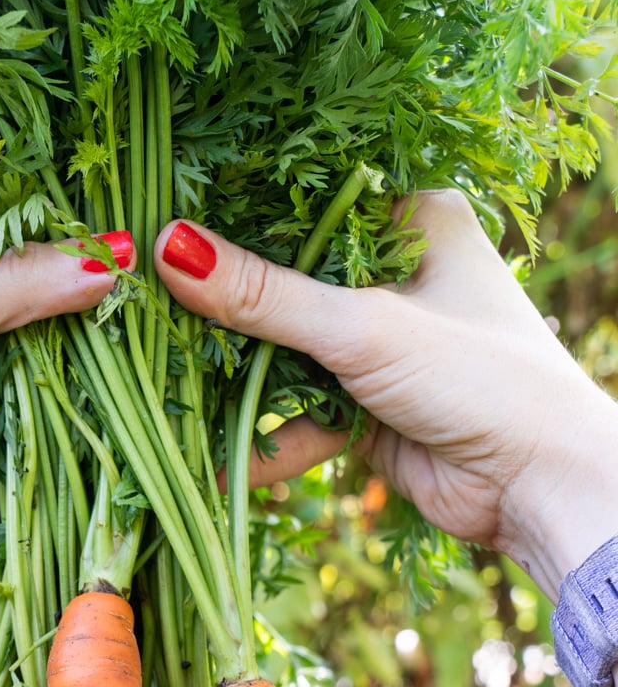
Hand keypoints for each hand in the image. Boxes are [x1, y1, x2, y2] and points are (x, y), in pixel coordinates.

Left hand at [0, 235, 131, 686]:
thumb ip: (6, 293)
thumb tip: (107, 262)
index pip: (8, 256)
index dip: (66, 253)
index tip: (134, 253)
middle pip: (32, 321)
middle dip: (82, 319)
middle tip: (151, 311)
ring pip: (37, 382)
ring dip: (77, 380)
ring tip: (142, 362)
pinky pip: (29, 441)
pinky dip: (59, 435)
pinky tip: (106, 420)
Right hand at [154, 192, 617, 599]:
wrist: (539, 487)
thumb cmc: (479, 377)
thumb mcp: (363, 328)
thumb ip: (264, 297)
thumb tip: (168, 249)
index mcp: (411, 219)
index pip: (305, 199)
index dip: (235, 211)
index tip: (165, 218)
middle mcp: (392, 274)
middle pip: (285, 281)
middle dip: (224, 308)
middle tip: (147, 306)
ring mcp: (378, 345)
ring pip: (285, 352)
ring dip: (236, 380)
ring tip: (163, 385)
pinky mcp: (366, 408)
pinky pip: (297, 413)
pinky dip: (263, 438)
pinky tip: (213, 461)